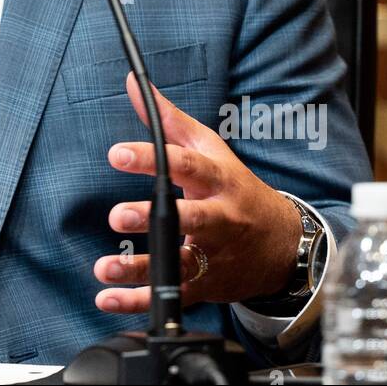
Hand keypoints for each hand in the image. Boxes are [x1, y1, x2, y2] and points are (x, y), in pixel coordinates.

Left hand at [93, 72, 299, 313]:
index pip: (185, 165)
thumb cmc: (235, 188)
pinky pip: (172, 296)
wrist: (281, 245)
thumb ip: (168, 120)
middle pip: (188, 218)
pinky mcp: (205, 285)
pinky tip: (109, 298)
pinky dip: (139, 302)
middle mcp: (218, 219)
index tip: (117, 153)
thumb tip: (133, 83)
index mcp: (218, 180)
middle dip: (152, 218)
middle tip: (117, 216)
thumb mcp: (209, 149)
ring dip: (139, 269)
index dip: (152, 159)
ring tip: (105, 267)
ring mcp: (213, 255)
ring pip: (178, 264)